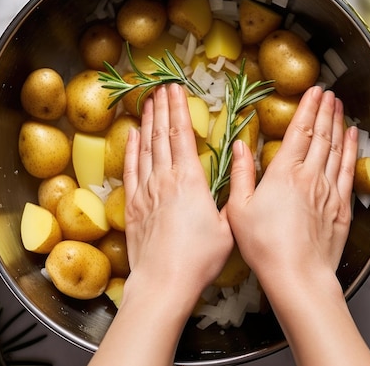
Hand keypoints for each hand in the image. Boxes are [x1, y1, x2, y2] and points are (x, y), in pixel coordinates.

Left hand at [123, 83, 232, 298]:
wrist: (163, 282)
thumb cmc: (199, 259)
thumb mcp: (227, 228)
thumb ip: (230, 199)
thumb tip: (238, 175)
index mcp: (191, 182)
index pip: (182, 137)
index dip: (179, 111)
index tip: (177, 90)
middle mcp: (165, 181)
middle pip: (162, 136)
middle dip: (163, 108)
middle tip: (162, 86)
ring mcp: (146, 192)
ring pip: (145, 148)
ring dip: (148, 122)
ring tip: (148, 101)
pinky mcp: (133, 206)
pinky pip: (131, 170)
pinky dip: (131, 150)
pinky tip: (132, 135)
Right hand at [226, 86, 357, 283]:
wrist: (297, 274)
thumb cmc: (264, 245)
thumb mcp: (239, 209)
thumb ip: (240, 174)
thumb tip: (240, 145)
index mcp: (283, 173)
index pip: (299, 131)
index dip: (308, 108)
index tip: (314, 91)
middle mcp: (310, 176)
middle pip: (321, 135)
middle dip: (325, 110)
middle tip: (329, 92)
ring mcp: (329, 190)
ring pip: (337, 148)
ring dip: (339, 124)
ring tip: (340, 107)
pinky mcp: (341, 207)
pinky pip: (348, 171)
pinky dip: (352, 150)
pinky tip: (353, 138)